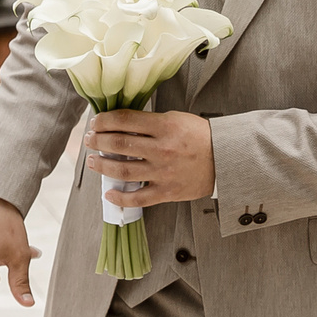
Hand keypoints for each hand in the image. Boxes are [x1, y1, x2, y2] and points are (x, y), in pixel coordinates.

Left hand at [86, 110, 214, 207]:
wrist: (227, 159)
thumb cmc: (201, 136)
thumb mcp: (176, 119)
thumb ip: (150, 121)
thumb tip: (121, 124)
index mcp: (164, 126)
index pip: (124, 120)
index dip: (104, 120)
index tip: (96, 122)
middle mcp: (161, 149)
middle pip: (118, 144)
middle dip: (97, 140)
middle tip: (89, 140)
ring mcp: (163, 172)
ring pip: (122, 170)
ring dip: (102, 165)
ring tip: (92, 162)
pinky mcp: (167, 192)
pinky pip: (138, 198)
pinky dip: (120, 197)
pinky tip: (109, 192)